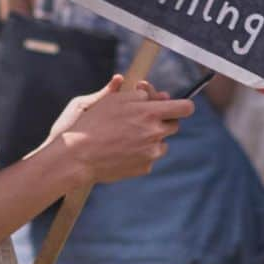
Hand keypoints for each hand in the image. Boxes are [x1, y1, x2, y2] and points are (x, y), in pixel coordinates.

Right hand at [53, 73, 194, 184]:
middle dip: (161, 122)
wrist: (78, 156)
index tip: (173, 107)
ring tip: (127, 138)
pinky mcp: (144, 168)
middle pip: (174, 126)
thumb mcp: (114, 100)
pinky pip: (149, 158)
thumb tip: (155, 95)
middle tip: (142, 121)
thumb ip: (140, 95)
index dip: (181, 106)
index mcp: (151, 113)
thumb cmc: (93, 124)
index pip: (186, 108)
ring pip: (162, 143)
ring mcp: (151, 153)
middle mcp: (155, 133)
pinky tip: (122, 152)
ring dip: (151, 139)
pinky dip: (140, 154)